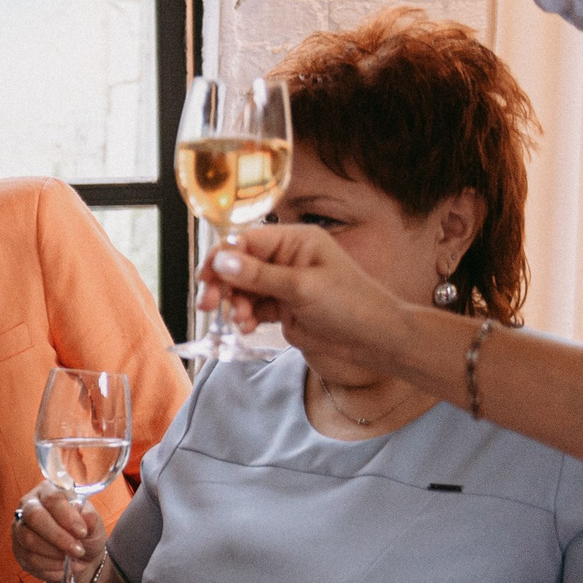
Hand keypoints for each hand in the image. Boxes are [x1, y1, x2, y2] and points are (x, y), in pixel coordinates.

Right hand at [11, 482, 107, 582]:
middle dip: (58, 537)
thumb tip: (87, 517)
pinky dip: (50, 566)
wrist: (78, 557)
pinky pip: (29, 559)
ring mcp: (19, 527)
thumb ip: (91, 519)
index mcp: (48, 491)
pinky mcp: (17, 549)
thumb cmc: (84, 534)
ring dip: (55, 553)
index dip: (67, 516)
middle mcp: (29, 506)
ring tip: (71, 558)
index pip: (52, 498)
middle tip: (77, 550)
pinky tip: (62, 566)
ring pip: (29, 539)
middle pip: (35, 516)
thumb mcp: (94, 525)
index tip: (82, 532)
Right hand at [202, 226, 411, 372]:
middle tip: (209, 304)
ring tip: (241, 321)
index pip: (247, 241)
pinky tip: (248, 327)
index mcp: (296, 241)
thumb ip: (258, 275)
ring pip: (242, 288)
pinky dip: (245, 317)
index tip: (207, 278)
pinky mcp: (282, 307)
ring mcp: (284, 284)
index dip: (222, 257)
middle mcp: (287, 258)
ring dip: (234, 304)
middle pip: (239, 265)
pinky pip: (252, 308)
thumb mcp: (302, 287)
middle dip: (224, 284)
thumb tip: (220, 259)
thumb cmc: (350, 305)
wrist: (375, 341)